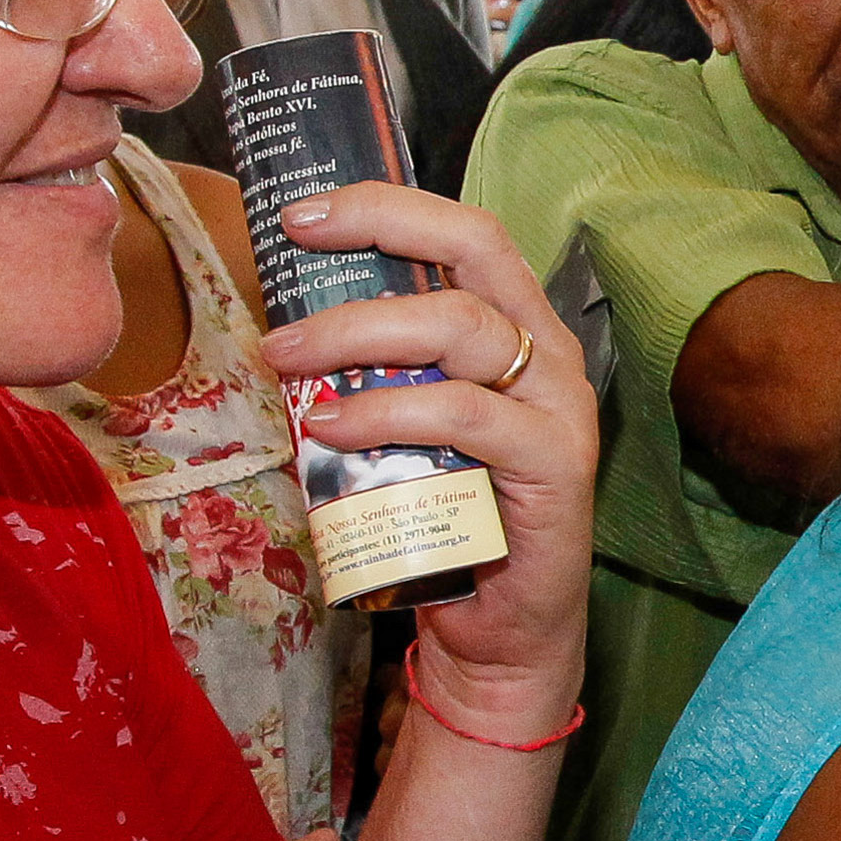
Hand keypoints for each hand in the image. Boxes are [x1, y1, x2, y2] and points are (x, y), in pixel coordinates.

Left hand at [263, 184, 596, 744]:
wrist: (499, 631)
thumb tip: (282, 328)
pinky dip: (392, 413)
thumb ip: (374, 375)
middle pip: (472, 257)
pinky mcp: (554, 466)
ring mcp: (558, 408)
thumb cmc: (445, 522)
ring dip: (360, 335)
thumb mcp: (403, 430)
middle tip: (289, 267)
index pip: (466, 236)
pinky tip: (334, 429)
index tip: (302, 215)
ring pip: (462, 331)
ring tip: (287, 361)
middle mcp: (548, 355)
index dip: (389, 209)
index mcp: (517, 330)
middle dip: (376, 242)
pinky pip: (467, 417)